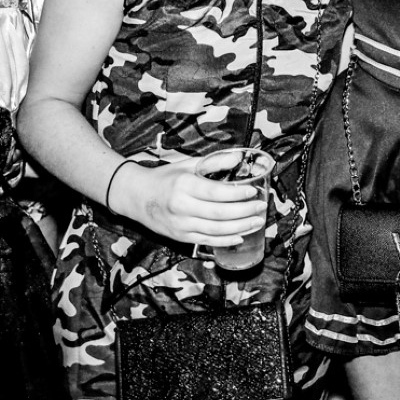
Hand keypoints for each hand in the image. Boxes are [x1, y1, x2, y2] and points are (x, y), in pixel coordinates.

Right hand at [115, 152, 267, 247]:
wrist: (137, 197)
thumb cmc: (166, 178)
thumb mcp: (188, 164)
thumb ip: (214, 162)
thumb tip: (239, 158)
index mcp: (184, 186)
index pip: (216, 192)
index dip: (237, 194)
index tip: (253, 192)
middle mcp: (182, 207)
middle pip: (219, 214)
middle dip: (244, 212)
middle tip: (261, 207)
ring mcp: (181, 225)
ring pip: (215, 230)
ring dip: (240, 227)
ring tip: (257, 222)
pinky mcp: (181, 237)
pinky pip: (207, 241)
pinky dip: (225, 240)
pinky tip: (240, 236)